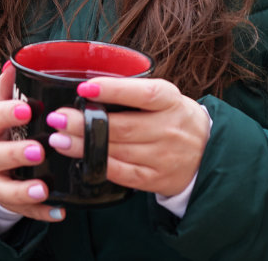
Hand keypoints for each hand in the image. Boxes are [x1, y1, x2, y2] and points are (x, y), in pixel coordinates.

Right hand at [0, 62, 64, 222]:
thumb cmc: (2, 130)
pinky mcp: (8, 202)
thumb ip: (8, 89)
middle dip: (15, 154)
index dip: (6, 114)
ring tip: (42, 188)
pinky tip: (59, 211)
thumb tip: (14, 62)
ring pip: (4, 189)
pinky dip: (41, 213)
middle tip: (38, 151)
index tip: (26, 110)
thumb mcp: (1, 108)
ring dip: (24, 190)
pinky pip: (23, 211)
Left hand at [43, 76, 209, 197]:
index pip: (143, 93)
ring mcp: (163, 156)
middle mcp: (169, 128)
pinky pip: (123, 174)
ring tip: (59, 139)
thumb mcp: (166, 97)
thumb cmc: (175, 117)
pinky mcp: (156, 179)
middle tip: (58, 118)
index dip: (113, 91)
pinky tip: (80, 159)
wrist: (209, 153)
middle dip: (85, 123)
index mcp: (171, 100)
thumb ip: (134, 92)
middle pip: (123, 127)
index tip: (84, 88)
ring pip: (118, 151)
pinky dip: (99, 166)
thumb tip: (89, 88)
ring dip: (84, 146)